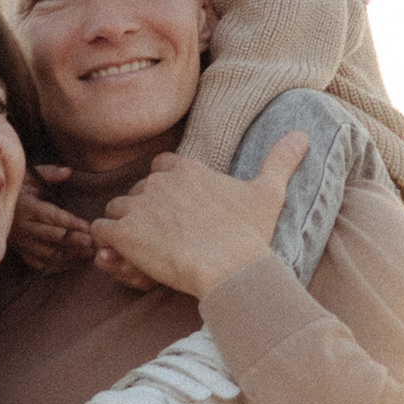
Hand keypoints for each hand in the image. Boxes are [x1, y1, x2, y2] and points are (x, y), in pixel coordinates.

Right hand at [11, 172, 94, 276]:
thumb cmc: (14, 190)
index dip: (70, 222)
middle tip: (92, 244)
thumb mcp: (27, 177)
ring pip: (46, 253)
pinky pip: (38, 263)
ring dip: (68, 256)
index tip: (88, 226)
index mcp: (26, 207)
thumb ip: (49, 173)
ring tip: (87, 255)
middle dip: (73, 241)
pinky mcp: (20, 252)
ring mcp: (21, 242)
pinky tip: (71, 264)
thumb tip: (69, 171)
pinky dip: (55, 266)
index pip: (52, 216)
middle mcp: (23, 226)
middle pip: (51, 236)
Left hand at [89, 137, 308, 303]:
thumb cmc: (251, 235)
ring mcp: (139, 205)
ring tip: (146, 252)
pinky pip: (101, 230)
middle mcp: (159, 180)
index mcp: (187, 168)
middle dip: (145, 214)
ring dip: (125, 229)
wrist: (234, 270)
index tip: (177, 215)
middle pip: (137, 192)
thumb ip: (280, 160)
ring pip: (117, 210)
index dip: (164, 192)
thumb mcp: (269, 192)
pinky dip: (108, 244)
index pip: (160, 168)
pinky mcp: (124, 231)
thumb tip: (302, 134)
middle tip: (165, 241)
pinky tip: (127, 257)